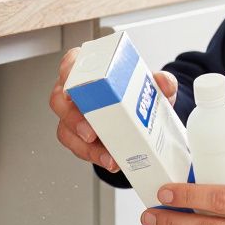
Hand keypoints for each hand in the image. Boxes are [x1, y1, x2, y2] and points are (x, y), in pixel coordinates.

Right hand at [49, 47, 178, 172]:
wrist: (143, 116)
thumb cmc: (136, 94)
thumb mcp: (152, 85)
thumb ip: (161, 81)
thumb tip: (164, 83)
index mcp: (88, 69)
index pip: (71, 65)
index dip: (68, 76)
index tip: (73, 90)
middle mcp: (75, 91)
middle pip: (60, 101)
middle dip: (74, 119)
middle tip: (90, 132)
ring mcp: (73, 115)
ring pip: (66, 129)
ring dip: (85, 146)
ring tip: (106, 155)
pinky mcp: (78, 137)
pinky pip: (77, 147)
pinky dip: (93, 156)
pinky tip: (109, 160)